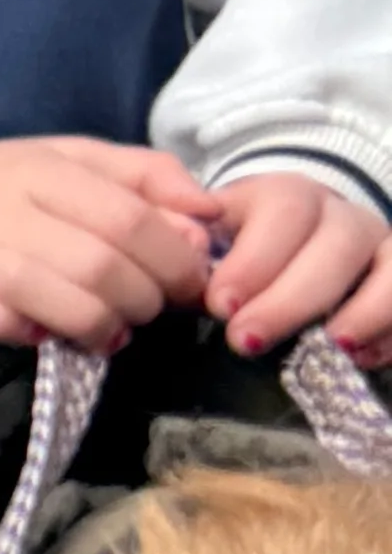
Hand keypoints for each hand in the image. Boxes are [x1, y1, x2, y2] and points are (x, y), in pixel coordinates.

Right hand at [0, 137, 215, 349]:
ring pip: (42, 291)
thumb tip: (210, 214)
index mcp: (37, 168)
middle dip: (140, 301)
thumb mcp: (62, 163)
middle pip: (95, 262)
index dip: (173, 259)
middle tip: (145, 314)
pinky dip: (19, 331)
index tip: (187, 285)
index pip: (129, 217)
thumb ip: (141, 178)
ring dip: (92, 324)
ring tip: (107, 335)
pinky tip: (41, 338)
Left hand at [202, 173, 391, 364]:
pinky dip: (391, 331)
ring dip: (364, 310)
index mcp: (288, 195)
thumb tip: (182, 241)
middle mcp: (342, 216)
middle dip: (291, 299)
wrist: (291, 249)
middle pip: (335, 245)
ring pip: (390, 269)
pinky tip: (359, 358)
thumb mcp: (208, 231)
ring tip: (333, 345)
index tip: (221, 305)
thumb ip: (188, 230)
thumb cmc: (239, 248)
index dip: (254, 260)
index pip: (282, 212)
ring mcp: (382, 246)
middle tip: (248, 340)